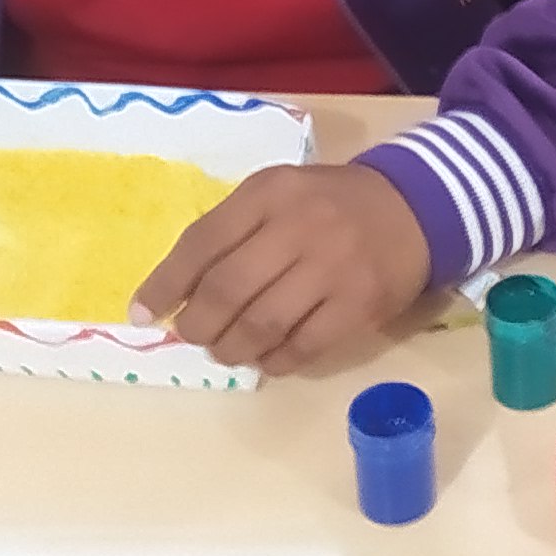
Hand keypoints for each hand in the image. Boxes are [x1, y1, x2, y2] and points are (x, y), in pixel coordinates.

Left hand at [131, 162, 430, 371]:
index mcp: (269, 194)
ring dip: (233, 348)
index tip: (142, 314)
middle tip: (193, 336)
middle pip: (227, 290)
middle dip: (198, 325)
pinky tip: (268, 360)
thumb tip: (176, 294)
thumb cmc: (329, 205)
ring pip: (262, 324)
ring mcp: (333, 267)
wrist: (413, 207)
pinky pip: (304, 346)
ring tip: (227, 351)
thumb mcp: (278, 196)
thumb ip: (230, 233)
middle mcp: (298, 227)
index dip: (166, 284)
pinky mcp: (360, 304)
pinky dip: (276, 361)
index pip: (202, 242)